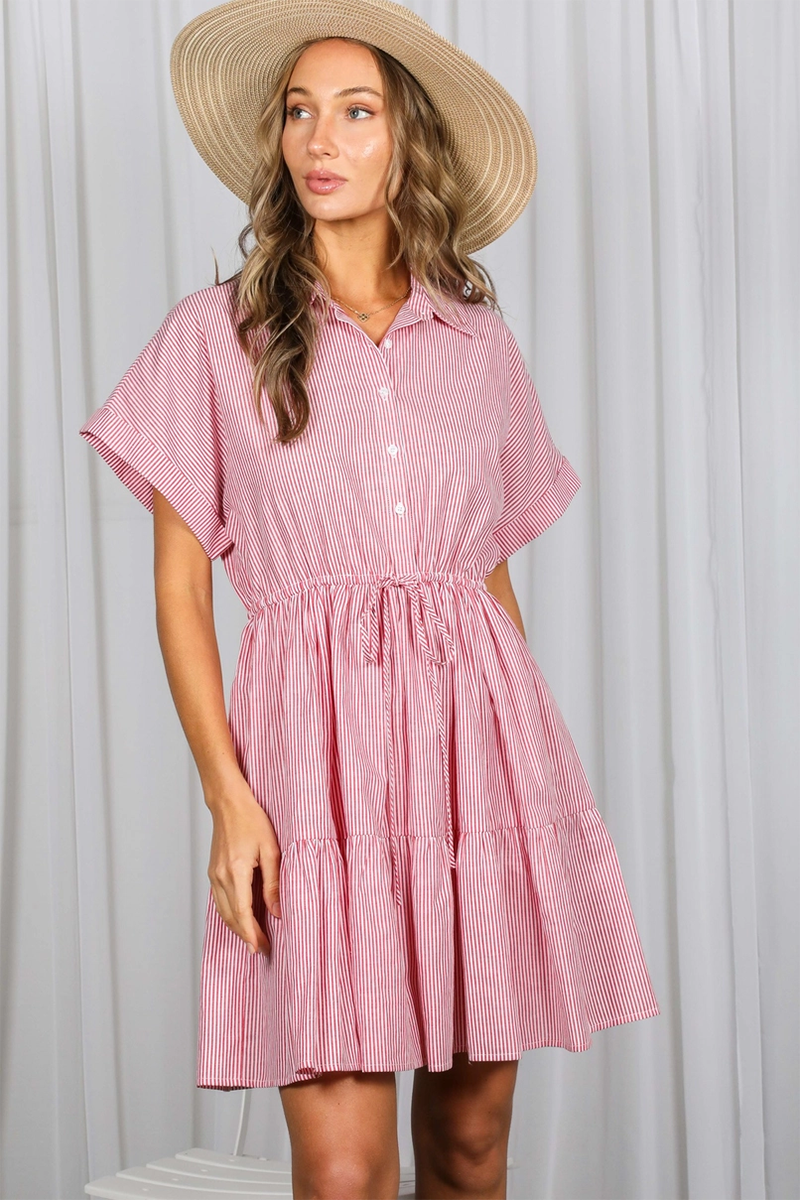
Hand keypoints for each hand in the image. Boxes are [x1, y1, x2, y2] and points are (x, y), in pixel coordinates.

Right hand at [206, 782, 281, 955]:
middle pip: (231, 917)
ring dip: (237, 928)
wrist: (228, 803)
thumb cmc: (251, 820)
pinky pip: (219, 901)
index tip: (260, 948)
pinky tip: (240, 919)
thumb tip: (278, 911)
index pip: (242, 912)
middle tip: (261, 949)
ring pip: (223, 911)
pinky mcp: (213, 871)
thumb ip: (273, 883)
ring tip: (253, 939)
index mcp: (236, 871)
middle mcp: (220, 876)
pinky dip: (230, 914)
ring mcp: (214, 874)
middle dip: (245, 936)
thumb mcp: (271, 850)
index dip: (251, 933)